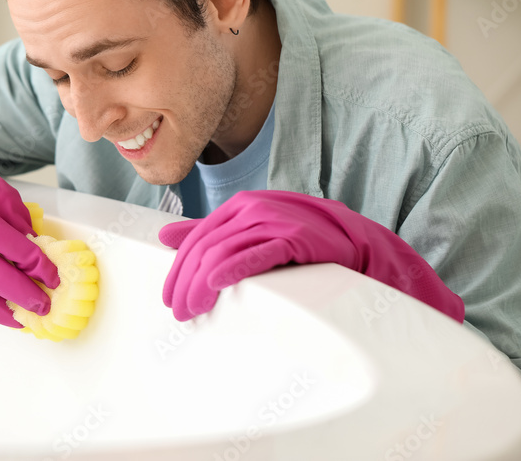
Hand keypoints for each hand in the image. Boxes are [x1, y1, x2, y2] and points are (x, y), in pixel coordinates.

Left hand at [160, 190, 463, 322]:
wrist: (355, 243)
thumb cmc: (301, 242)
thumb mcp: (252, 232)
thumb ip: (211, 233)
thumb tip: (165, 235)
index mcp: (238, 207)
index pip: (196, 238)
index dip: (178, 269)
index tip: (170, 298)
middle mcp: (251, 209)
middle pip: (204, 246)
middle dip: (185, 281)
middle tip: (178, 311)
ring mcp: (271, 221)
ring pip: (222, 251)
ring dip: (201, 284)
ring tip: (192, 310)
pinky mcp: (293, 237)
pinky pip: (255, 254)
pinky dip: (231, 268)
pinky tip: (216, 283)